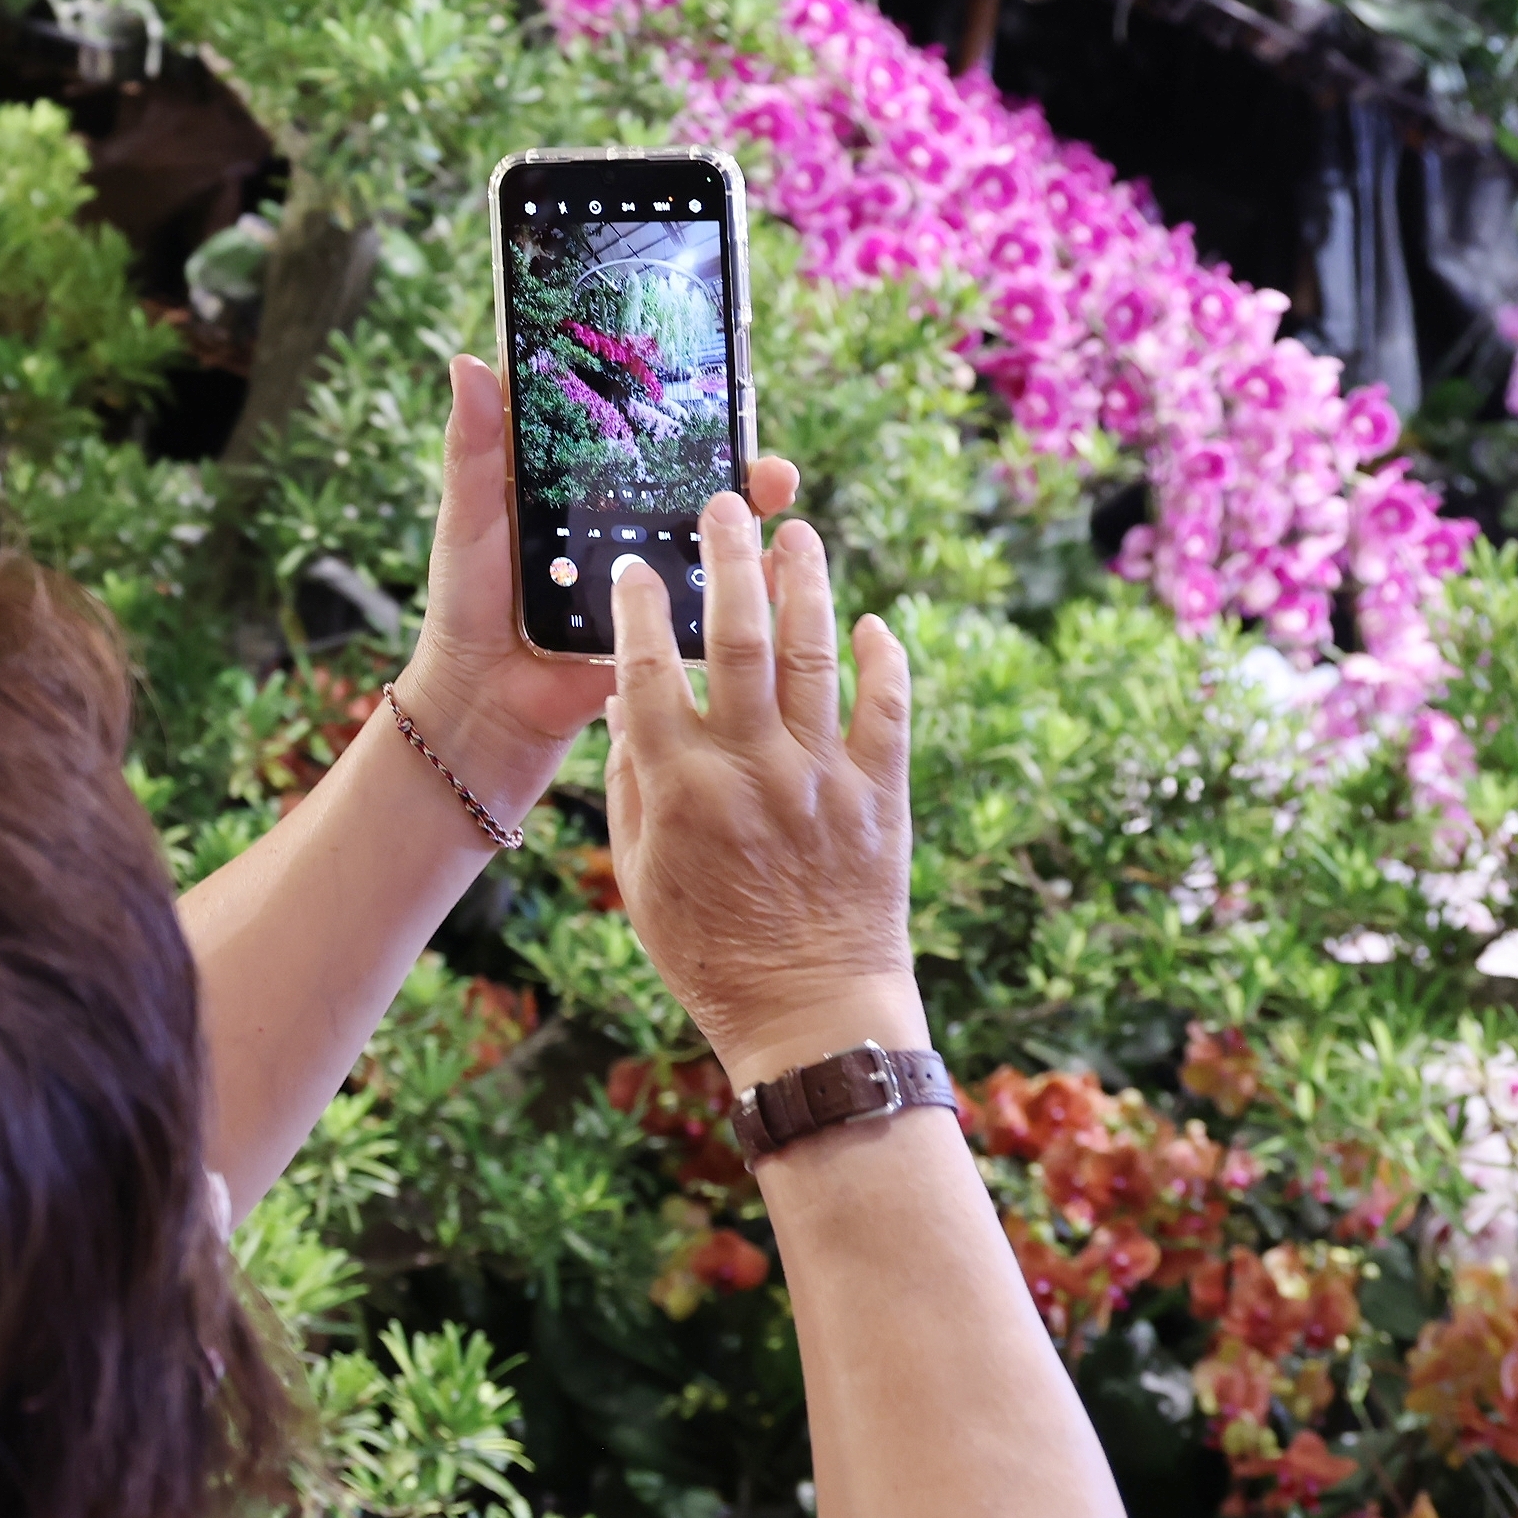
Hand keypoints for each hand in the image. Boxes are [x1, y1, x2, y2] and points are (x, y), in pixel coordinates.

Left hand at [396, 353, 795, 821]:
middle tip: (767, 465)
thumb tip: (469, 362)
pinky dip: (749, 592)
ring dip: (756, 526)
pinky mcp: (665, 634)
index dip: (686, 416)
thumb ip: (476, 448)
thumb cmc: (468, 604)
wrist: (480, 700)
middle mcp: (631, 533)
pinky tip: (770, 574)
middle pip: (701, 491)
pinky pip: (718, 612)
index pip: (647, 444)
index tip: (720, 388)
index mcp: (588, 496)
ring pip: (720, 546)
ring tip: (773, 504)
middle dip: (746, 471)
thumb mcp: (470, 517)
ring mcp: (653, 584)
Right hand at [602, 487, 918, 1081]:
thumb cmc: (709, 951)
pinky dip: (883, 657)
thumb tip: (630, 700)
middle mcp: (750, 768)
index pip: (646, 667)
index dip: (637, 606)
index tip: (635, 563)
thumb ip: (633, 781)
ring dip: (805, 582)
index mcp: (679, 786)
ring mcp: (822, 777)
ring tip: (798, 532)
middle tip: (723, 504)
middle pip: (735, 634)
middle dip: (727, 557)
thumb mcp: (638, 872)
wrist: (811, 1013)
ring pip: (813, 653)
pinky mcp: (882, 795)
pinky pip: (887, 708)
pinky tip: (871, 621)